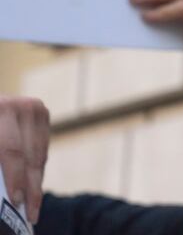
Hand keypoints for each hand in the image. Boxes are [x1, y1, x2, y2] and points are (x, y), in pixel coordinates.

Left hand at [0, 96, 49, 223]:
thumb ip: (1, 159)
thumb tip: (8, 186)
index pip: (12, 151)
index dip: (15, 178)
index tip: (16, 201)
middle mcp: (19, 106)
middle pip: (29, 155)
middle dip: (30, 187)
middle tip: (30, 212)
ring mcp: (34, 107)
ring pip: (39, 153)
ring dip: (35, 181)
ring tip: (33, 204)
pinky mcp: (42, 112)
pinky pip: (42, 147)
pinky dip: (36, 167)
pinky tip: (32, 184)